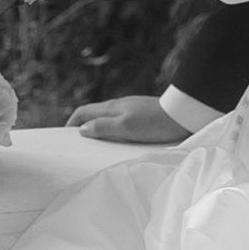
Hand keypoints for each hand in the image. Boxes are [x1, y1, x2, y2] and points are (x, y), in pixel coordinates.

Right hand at [66, 94, 192, 144]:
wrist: (182, 115)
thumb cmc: (154, 123)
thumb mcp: (124, 128)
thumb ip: (102, 128)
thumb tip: (83, 130)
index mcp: (111, 107)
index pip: (83, 112)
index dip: (72, 123)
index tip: (66, 135)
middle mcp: (119, 105)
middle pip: (94, 113)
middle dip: (84, 125)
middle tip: (80, 142)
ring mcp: (131, 108)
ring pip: (108, 117)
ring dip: (99, 127)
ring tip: (98, 144)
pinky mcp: (142, 113)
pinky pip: (121, 120)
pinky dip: (113, 129)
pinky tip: (120, 139)